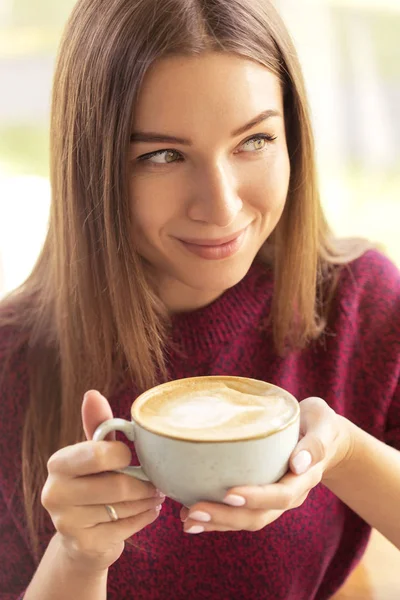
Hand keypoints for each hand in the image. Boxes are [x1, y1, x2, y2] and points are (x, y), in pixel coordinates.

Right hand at [41, 390, 164, 572]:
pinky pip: (128, 528)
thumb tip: (92, 394)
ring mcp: (67, 523)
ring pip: (125, 507)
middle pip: (117, 485)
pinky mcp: (84, 545)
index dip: (123, 455)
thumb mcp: (94, 454)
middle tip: (157, 480)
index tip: (131, 455)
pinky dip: (145, 517)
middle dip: (144, 483)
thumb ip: (98, 426)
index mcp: (58, 464)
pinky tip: (148, 510)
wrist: (83, 537)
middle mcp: (55, 493)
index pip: (98, 454)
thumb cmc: (93, 484)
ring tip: (155, 493)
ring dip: (148, 500)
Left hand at [180, 397, 352, 533]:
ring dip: (216, 523)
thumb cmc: (319, 423)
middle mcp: (288, 495)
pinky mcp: (259, 496)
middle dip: (225, 517)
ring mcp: (273, 499)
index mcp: (304, 479)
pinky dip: (216, 519)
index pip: (280, 496)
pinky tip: (190, 517)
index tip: (229, 494)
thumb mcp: (323, 423)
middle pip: (258, 516)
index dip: (255, 498)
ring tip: (187, 520)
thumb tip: (299, 462)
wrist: (323, 436)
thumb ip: (316, 442)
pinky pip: (238, 513)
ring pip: (245, 520)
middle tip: (194, 512)